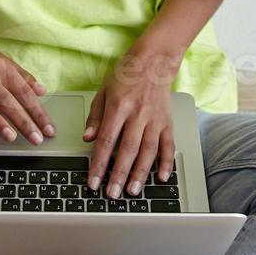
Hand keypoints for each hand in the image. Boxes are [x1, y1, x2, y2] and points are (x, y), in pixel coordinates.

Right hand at [0, 27, 56, 144]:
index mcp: (2, 69)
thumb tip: (42, 91)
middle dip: (24, 122)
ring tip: (11, 137)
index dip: (38, 112)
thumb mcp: (3, 60)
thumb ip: (23, 77)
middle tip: (37, 138)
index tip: (48, 128)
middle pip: (8, 102)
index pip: (24, 93)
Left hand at [83, 48, 178, 198]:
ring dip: (140, 173)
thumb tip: (87, 138)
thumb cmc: (126, 74)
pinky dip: (166, 162)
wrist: (154, 60)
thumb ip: (95, 116)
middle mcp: (138, 114)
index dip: (99, 164)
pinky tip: (162, 177)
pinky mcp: (167, 121)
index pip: (106, 141)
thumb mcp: (103, 91)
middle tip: (112, 194)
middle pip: (127, 150)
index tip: (93, 181)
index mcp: (119, 107)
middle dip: (119, 175)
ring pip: (148, 151)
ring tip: (132, 191)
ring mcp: (155, 119)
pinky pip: (168, 145)